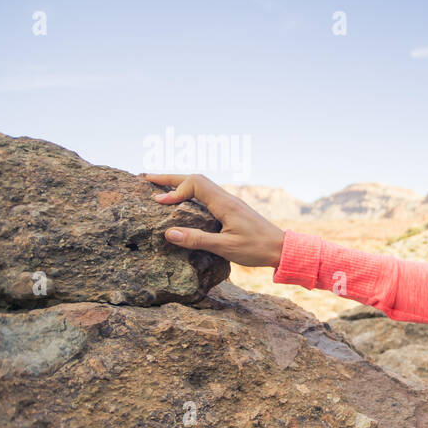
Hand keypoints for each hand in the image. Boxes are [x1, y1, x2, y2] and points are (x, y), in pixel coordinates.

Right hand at [139, 172, 284, 267]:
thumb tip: (168, 233)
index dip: (174, 189)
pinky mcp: (231, 210)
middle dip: (170, 178)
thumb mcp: (226, 248)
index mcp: (225, 203)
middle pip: (195, 179)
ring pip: (201, 185)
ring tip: (158, 187)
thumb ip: (198, 240)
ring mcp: (229, 203)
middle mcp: (226, 198)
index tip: (158, 202)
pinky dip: (190, 193)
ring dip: (179, 184)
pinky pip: (206, 195)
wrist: (282, 249)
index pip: (194, 184)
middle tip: (145, 179)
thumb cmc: (257, 249)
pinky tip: (182, 201)